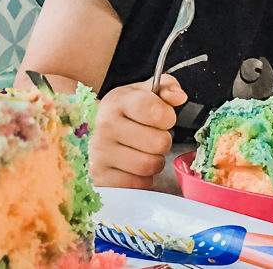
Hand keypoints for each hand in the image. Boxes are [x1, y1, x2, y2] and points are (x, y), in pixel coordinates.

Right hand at [89, 74, 187, 188]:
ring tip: (143, 152)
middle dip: (162, 141)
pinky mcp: (100, 178)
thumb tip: (179, 97)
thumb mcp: (144, 93)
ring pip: (149, 165)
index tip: (162, 118)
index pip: (156, 111)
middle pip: (159, 142)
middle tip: (152, 138)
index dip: (167, 116)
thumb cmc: (125, 113)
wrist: (93, 131)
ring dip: (154, 161)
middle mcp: (105, 127)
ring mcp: (99, 154)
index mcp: (117, 102)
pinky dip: (142, 179)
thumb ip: (166, 87)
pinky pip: (138, 184)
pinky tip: (132, 167)